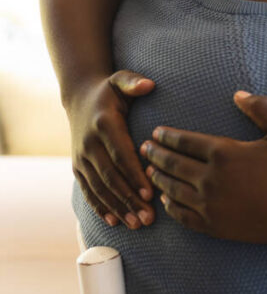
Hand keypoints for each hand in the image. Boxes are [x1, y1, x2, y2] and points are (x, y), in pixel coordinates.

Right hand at [69, 70, 155, 228]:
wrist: (80, 97)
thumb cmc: (110, 90)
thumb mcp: (121, 80)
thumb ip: (134, 82)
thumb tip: (148, 85)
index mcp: (104, 125)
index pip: (121, 154)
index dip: (134, 175)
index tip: (150, 193)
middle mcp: (89, 144)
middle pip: (111, 177)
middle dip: (130, 199)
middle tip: (149, 218)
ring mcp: (81, 157)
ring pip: (100, 188)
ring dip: (118, 208)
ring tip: (137, 224)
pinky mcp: (78, 167)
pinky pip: (88, 190)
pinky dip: (99, 207)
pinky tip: (113, 221)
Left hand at [141, 91, 266, 244]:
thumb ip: (261, 108)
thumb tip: (238, 94)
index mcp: (224, 152)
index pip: (184, 141)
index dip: (166, 135)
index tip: (155, 132)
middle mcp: (210, 178)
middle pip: (172, 164)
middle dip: (155, 155)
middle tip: (144, 149)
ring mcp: (209, 204)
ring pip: (172, 189)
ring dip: (157, 179)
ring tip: (149, 172)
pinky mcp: (214, 225)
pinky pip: (182, 215)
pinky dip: (170, 206)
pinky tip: (167, 200)